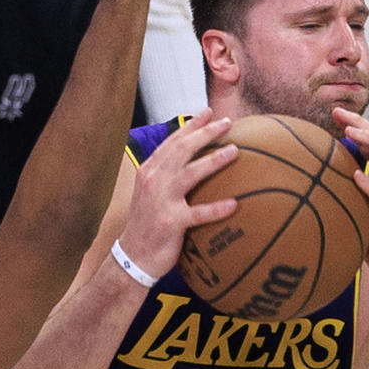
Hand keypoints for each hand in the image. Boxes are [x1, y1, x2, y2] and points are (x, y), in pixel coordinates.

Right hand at [117, 108, 239, 276]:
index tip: (208, 112)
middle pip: (182, 150)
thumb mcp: (150, 192)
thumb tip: (190, 157)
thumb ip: (166, 173)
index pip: (172, 142)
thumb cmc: (148, 223)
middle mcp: (154, 181)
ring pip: (191, 174)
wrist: (133, 256)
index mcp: (149, 171)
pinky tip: (234, 204)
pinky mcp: (171, 223)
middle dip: (205, 133)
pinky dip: (217, 208)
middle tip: (228, 123)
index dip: (191, 126)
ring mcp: (162, 202)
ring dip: (214, 160)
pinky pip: (198, 213)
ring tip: (235, 151)